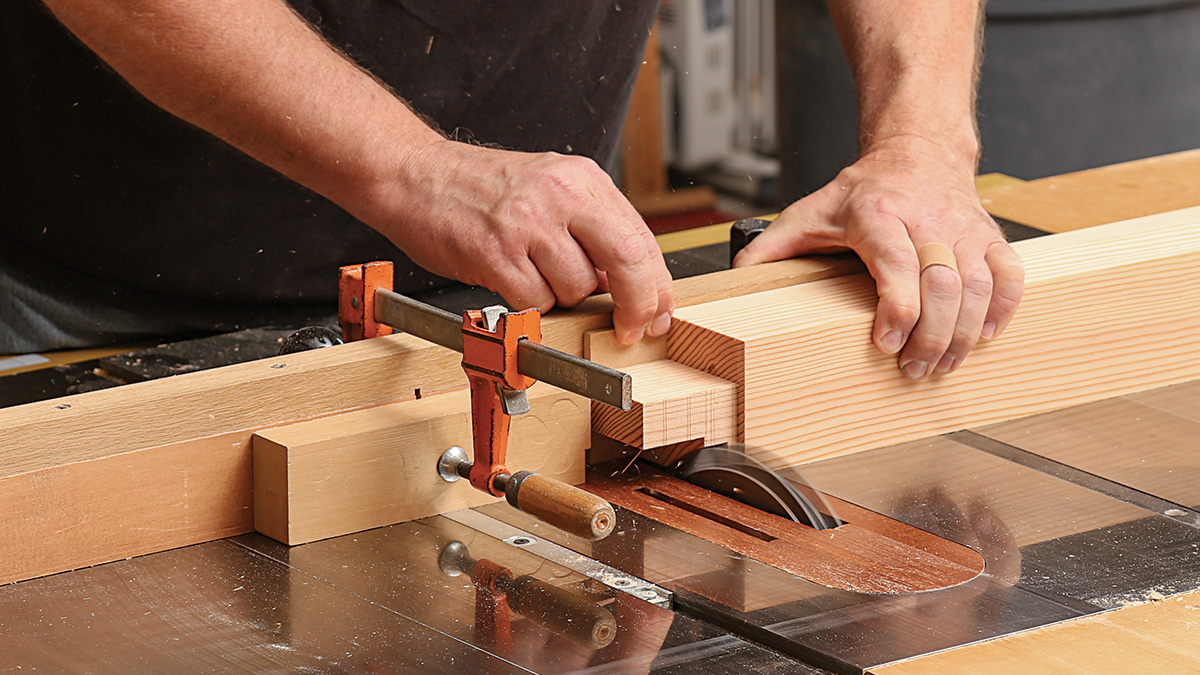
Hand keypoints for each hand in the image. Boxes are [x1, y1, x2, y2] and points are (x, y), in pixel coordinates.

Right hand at [372, 139, 673, 344]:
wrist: (414, 173)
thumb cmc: (480, 187)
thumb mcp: (550, 187)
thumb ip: (591, 229)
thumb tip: (625, 282)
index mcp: (582, 179)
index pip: (641, 239)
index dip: (657, 286)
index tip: (658, 314)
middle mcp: (560, 196)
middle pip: (626, 262)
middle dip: (637, 306)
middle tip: (631, 330)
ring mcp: (527, 223)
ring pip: (576, 288)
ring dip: (562, 298)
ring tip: (532, 271)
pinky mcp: (494, 252)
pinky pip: (534, 301)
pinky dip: (528, 303)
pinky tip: (509, 277)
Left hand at [733, 136, 1023, 377]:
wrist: (917, 152)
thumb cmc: (862, 192)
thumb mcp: (808, 212)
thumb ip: (770, 248)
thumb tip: (734, 280)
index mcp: (877, 214)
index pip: (897, 263)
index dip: (898, 308)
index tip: (886, 343)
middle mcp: (926, 220)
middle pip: (942, 284)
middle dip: (932, 336)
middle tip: (914, 370)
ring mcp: (962, 229)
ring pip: (978, 285)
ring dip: (964, 333)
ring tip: (943, 364)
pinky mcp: (988, 236)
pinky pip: (1010, 275)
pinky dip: (1003, 309)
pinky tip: (983, 335)